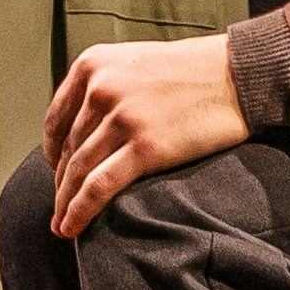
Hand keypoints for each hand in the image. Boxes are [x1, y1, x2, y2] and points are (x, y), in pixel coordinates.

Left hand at [38, 30, 248, 240]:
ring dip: (65, 202)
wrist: (238, 76)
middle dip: (59, 183)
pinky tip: (71, 227)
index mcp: (92, 65)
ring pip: (78, 170)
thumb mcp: (133, 62)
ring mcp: (121, 118)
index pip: (56, 119)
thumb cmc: (191, 72)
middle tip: (56, 208)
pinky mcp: (145, 147)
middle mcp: (100, 88)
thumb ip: (104, 86)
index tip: (55, 172)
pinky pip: (99, 186)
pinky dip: (80, 210)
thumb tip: (83, 127)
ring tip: (61, 225)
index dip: (51, 152)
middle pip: (67, 148)